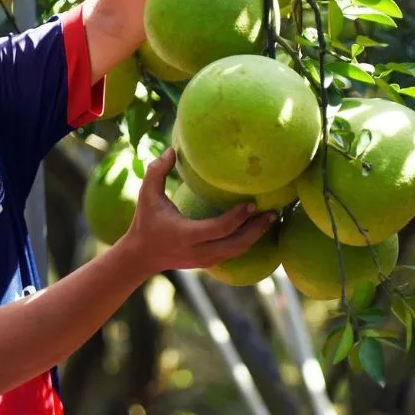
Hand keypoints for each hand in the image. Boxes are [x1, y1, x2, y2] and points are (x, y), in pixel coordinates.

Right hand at [123, 148, 276, 275]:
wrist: (141, 256)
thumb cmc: (145, 221)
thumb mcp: (146, 195)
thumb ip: (157, 172)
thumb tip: (171, 150)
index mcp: (186, 234)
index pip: (220, 228)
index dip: (238, 217)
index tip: (252, 203)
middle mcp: (198, 251)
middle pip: (236, 244)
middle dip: (257, 230)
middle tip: (273, 213)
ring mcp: (204, 261)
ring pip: (237, 251)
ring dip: (255, 236)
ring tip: (270, 219)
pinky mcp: (208, 263)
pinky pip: (233, 254)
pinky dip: (246, 242)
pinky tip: (256, 228)